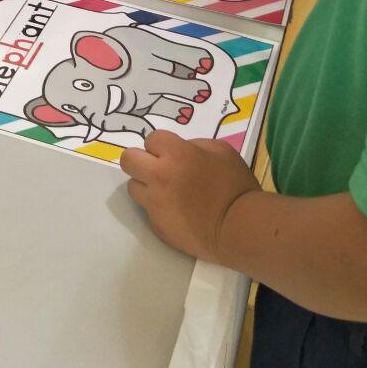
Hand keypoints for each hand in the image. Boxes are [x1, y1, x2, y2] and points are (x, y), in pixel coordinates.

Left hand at [120, 130, 259, 261]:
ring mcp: (154, 203)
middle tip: (157, 168)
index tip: (173, 153)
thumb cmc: (235, 185)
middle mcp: (159, 176)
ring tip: (166, 192)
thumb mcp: (222, 151)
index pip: (150, 139)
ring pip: (133, 187)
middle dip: (140, 160)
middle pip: (128, 160)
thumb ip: (195, 145)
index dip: (162, 145)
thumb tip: (179, 150)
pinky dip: (158, 208)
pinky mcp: (156, 225)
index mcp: (176, 154)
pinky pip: (148, 210)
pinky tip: (177, 212)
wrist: (238, 228)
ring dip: (146, 186)